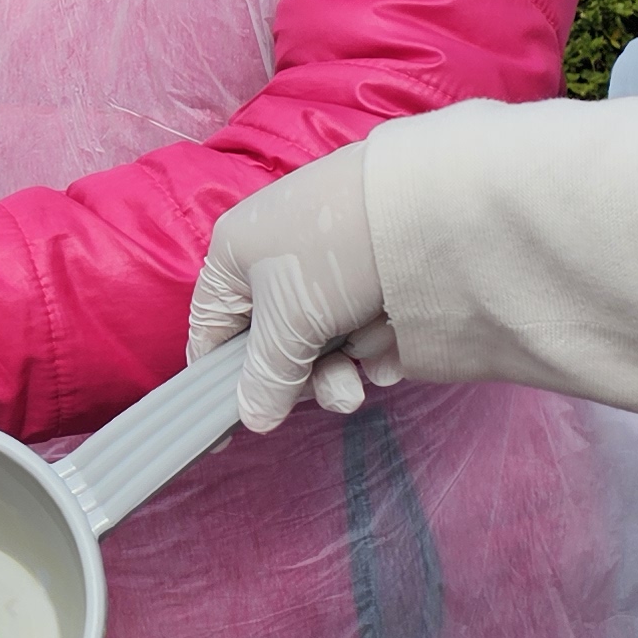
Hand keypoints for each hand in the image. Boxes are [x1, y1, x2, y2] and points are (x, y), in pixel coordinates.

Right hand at [189, 143, 396, 430]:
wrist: (426, 201)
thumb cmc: (332, 251)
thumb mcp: (288, 320)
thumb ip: (266, 376)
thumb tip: (252, 419)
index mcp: (236, 258)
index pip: (212, 332)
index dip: (217, 384)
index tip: (224, 436)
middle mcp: (278, 261)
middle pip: (274, 346)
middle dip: (306, 377)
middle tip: (340, 390)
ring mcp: (329, 269)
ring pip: (322, 344)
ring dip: (346, 365)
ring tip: (372, 367)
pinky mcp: (375, 276)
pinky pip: (363, 331)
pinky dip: (377, 347)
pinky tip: (395, 346)